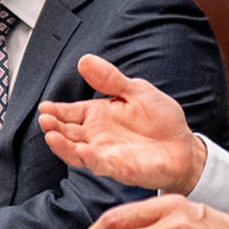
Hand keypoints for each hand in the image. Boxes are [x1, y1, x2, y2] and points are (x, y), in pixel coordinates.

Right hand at [39, 54, 204, 192]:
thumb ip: (111, 79)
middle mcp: (97, 137)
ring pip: (77, 153)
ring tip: (52, 136)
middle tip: (45, 119)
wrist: (184, 146)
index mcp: (99, 116)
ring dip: (63, 146)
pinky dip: (91, 159)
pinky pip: (102, 165)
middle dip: (54, 127)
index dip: (56, 110)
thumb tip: (84, 60)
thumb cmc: (160, 119)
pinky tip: (83, 151)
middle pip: (68, 133)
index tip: (44, 107)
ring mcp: (107, 154)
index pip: (71, 113)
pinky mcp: (121, 169)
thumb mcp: (136, 91)